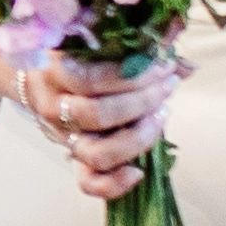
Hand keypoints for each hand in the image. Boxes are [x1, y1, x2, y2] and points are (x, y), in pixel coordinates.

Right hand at [13, 52, 176, 201]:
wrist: (42, 80)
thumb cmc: (79, 55)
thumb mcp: (100, 41)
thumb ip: (138, 42)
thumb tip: (182, 47)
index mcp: (53, 72)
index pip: (91, 79)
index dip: (133, 75)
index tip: (162, 64)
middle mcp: (53, 108)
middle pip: (97, 115)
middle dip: (142, 101)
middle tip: (167, 85)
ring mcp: (63, 137)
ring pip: (97, 153)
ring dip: (138, 139)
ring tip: (161, 116)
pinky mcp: (75, 159)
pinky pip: (89, 183)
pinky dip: (115, 184)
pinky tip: (138, 171)